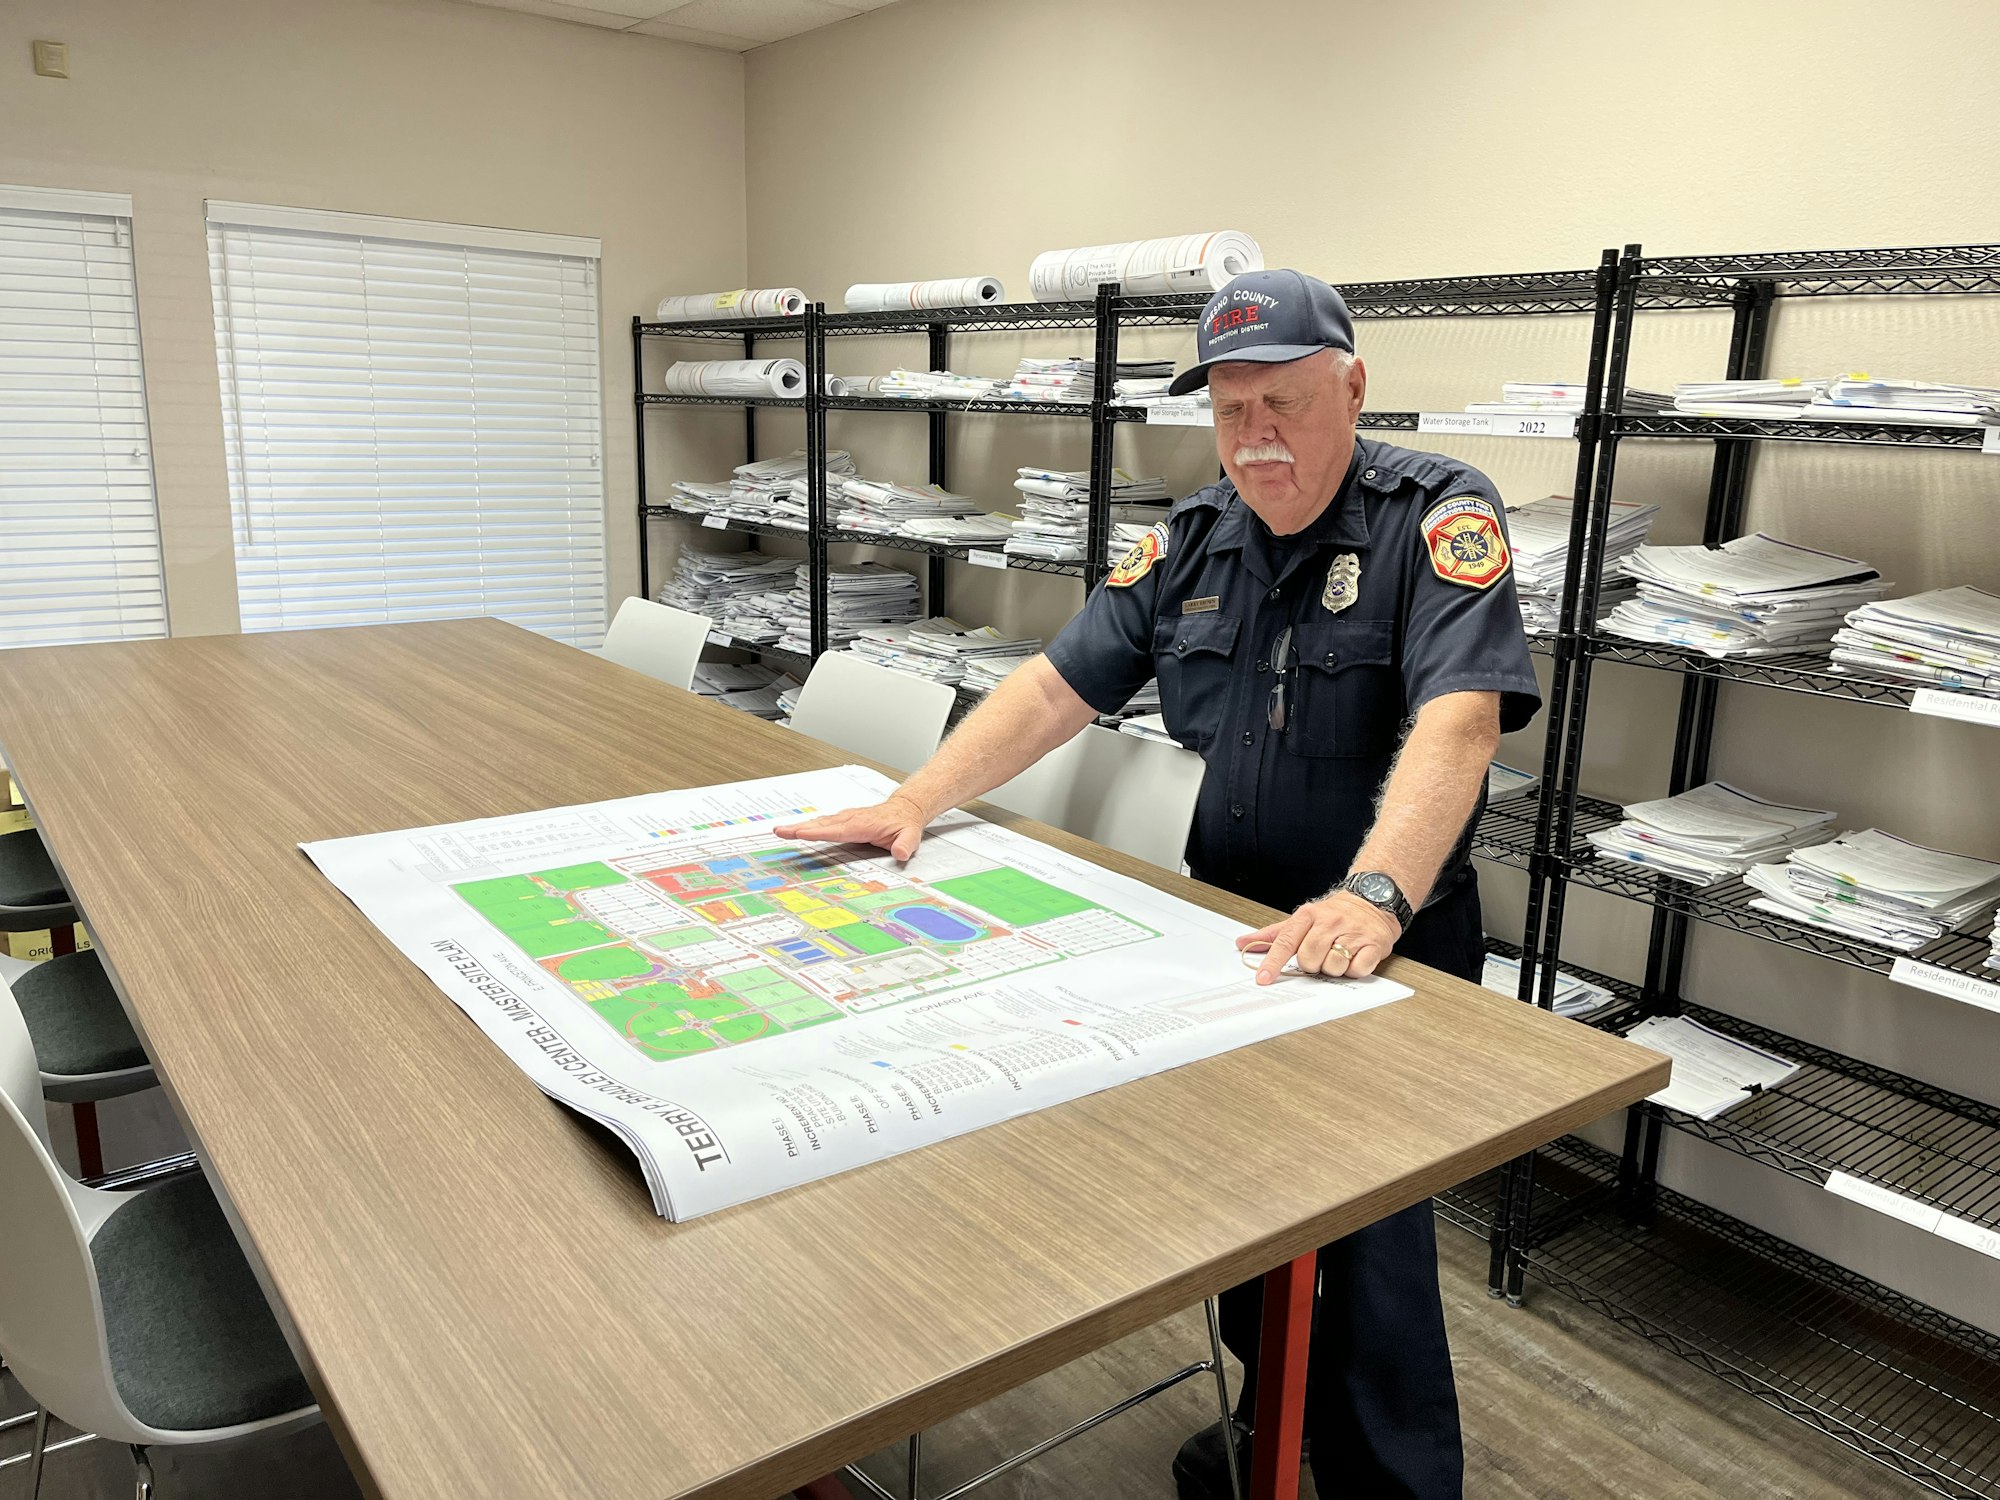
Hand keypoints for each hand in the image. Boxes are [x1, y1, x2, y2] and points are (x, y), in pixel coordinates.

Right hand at [773, 793, 930, 862]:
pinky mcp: (844, 819)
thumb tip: (900, 852)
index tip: (800, 833)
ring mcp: (846, 818)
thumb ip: (905, 844)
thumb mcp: (911, 836)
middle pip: (821, 825)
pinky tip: (798, 829)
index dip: (818, 833)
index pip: (837, 830)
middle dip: (799, 828)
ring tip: (781, 831)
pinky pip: (824, 823)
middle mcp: (851, 819)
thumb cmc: (905, 823)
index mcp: (863, 824)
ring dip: (800, 826)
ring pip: (820, 823)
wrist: (906, 808)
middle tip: (780, 831)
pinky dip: (809, 825)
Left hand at [1237, 891, 1400, 985]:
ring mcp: (1353, 933)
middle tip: (1320, 955)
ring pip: (1332, 966)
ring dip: (1333, 968)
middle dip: (1312, 964)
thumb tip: (1243, 942)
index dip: (1273, 962)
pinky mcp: (1374, 944)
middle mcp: (1330, 922)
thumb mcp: (1302, 919)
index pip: (1285, 941)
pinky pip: (1357, 969)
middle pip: (1309, 958)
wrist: (1372, 900)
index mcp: (1308, 916)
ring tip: (1338, 955)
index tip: (1263, 978)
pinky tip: (1354, 957)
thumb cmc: (1333, 914)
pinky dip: (1354, 970)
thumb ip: (1273, 934)